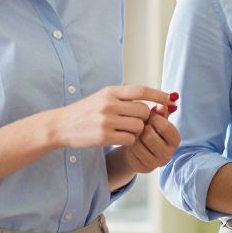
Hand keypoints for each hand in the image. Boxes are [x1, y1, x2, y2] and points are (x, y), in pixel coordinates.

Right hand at [49, 85, 172, 149]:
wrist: (61, 125)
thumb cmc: (85, 112)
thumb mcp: (102, 97)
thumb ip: (124, 97)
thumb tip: (151, 101)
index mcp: (110, 91)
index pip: (141, 90)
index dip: (159, 94)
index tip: (170, 99)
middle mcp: (109, 104)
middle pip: (144, 111)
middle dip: (146, 118)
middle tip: (138, 123)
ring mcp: (106, 121)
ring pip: (138, 127)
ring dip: (137, 131)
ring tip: (125, 131)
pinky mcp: (104, 137)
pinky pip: (130, 140)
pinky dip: (129, 141)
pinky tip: (120, 139)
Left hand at [120, 107, 180, 175]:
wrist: (139, 150)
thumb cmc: (149, 131)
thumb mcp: (156, 121)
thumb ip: (160, 113)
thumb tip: (163, 104)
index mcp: (175, 139)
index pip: (165, 127)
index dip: (154, 119)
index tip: (150, 117)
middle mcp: (169, 153)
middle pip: (149, 136)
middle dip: (142, 128)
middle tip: (140, 125)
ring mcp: (157, 163)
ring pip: (139, 145)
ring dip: (134, 137)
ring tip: (135, 133)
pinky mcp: (145, 168)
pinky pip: (132, 153)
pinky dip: (130, 146)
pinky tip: (132, 143)